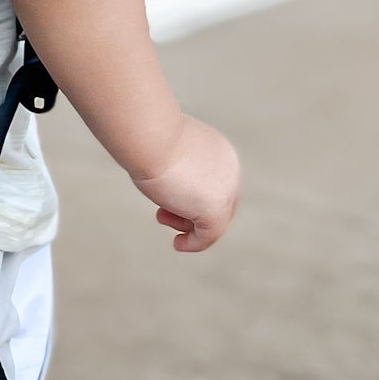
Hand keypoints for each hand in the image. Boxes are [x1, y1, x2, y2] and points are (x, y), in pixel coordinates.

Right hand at [130, 116, 239, 252]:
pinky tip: (178, 244)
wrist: (151, 134)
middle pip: (218, 204)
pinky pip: (209, 235)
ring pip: (213, 220)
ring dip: (186, 225)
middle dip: (190, 214)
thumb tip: (166, 181)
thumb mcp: (165, 150)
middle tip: (162, 215)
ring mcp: (225, 191)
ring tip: (162, 218)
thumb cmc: (149, 137)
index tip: (166, 201)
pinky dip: (194, 243)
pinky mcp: (215, 209)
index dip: (192, 198)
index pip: (214, 184)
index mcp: (220, 153)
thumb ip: (173, 165)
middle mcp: (230, 171)